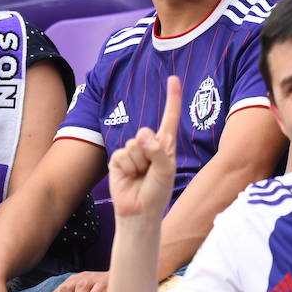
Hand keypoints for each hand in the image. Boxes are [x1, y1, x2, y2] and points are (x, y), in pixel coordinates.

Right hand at [108, 75, 180, 220]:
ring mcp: (132, 151)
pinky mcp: (118, 159)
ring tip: (140, 177)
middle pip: (146, 133)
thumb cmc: (157, 192)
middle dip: (149, 152)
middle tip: (150, 172)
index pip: (169, 117)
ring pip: (133, 145)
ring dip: (138, 164)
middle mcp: (149, 145)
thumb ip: (158, 152)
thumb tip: (142, 135)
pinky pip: (122, 155)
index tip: (173, 78)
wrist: (138, 213)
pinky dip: (127, 168)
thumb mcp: (166, 172)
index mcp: (165, 145)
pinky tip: (129, 178)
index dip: (172, 98)